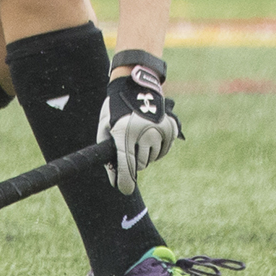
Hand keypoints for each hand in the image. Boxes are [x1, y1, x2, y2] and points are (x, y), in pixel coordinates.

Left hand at [96, 64, 182, 195]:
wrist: (135, 85)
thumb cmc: (115, 108)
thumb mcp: (104, 128)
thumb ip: (108, 155)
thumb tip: (115, 180)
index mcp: (124, 134)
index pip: (127, 167)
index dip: (124, 182)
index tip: (124, 190)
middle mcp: (144, 133)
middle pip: (141, 165)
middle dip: (134, 163)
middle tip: (129, 150)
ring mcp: (159, 130)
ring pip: (153, 158)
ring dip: (146, 155)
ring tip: (138, 139)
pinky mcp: (170, 128)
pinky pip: (165, 149)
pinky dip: (157, 148)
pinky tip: (150, 137)